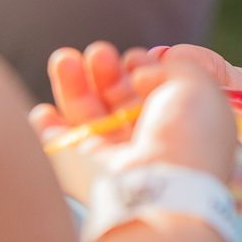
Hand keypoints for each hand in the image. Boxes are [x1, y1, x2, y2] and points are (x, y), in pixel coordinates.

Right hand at [30, 44, 233, 201]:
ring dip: (74, 87)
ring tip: (63, 59)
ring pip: (89, 119)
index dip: (143, 71)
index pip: (156, 95)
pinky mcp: (87, 176)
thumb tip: (142, 73)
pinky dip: (48, 131)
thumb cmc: (186, 137)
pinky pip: (61, 150)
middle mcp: (150, 146)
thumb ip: (176, 67)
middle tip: (97, 52)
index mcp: (183, 128)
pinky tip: (43, 112)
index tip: (134, 58)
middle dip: (106, 74)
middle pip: (119, 103)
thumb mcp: (198, 85)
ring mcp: (118, 162)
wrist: (162, 189)